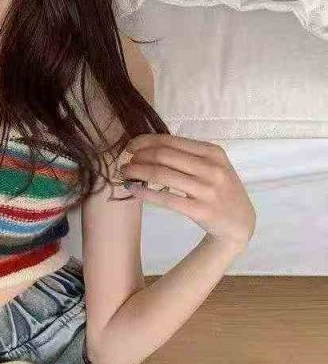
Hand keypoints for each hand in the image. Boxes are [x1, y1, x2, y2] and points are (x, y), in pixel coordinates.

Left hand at [117, 134, 255, 250]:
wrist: (239, 222)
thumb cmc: (220, 190)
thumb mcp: (212, 166)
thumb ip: (187, 156)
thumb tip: (148, 148)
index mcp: (212, 152)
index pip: (171, 141)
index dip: (145, 142)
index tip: (130, 147)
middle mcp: (211, 168)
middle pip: (163, 156)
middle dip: (138, 157)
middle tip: (126, 163)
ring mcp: (206, 189)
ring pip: (161, 175)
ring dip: (137, 172)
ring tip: (124, 174)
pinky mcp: (199, 210)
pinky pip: (165, 198)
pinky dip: (144, 192)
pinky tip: (132, 189)